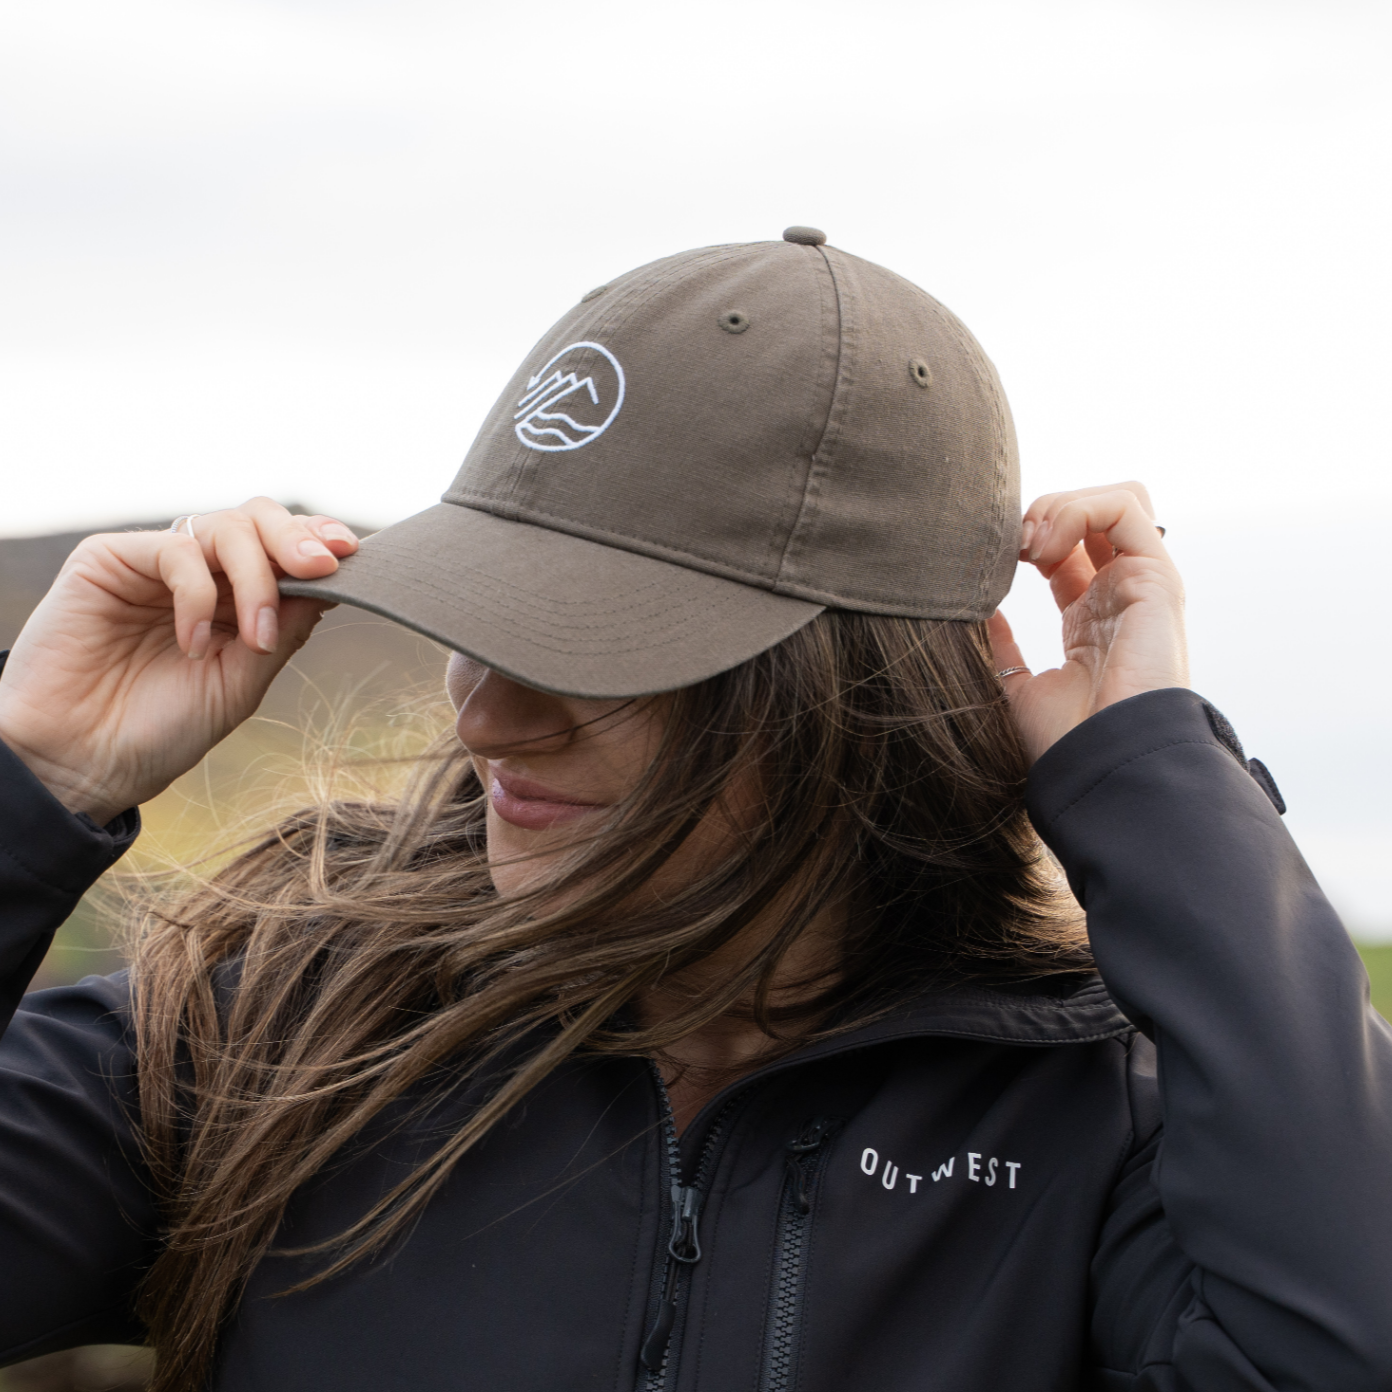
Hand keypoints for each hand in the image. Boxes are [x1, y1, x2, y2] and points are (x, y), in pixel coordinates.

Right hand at [0, 499, 358, 823]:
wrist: (81, 764)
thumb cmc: (159, 732)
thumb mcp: (241, 684)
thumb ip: (286, 631)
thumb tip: (334, 584)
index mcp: (233, 600)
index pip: (281, 550)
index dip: (317, 542)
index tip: (351, 554)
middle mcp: (197, 574)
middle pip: (258, 520)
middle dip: (298, 539)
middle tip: (322, 567)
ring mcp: (153, 564)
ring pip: (226, 528)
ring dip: (258, 579)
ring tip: (257, 638)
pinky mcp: (108, 560)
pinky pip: (177, 550)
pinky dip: (199, 594)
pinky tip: (193, 643)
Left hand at [989, 482, 1186, 763]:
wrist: (1100, 764)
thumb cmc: (1064, 741)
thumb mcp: (1016, 688)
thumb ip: (1001, 647)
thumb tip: (977, 610)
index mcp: (1090, 618)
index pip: (1064, 550)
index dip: (1026, 539)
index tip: (991, 561)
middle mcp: (1121, 595)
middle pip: (1094, 515)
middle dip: (1046, 512)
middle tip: (1010, 546)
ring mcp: (1142, 584)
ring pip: (1116, 499)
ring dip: (1062, 505)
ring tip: (1029, 545)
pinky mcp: (1157, 578)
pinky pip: (1125, 507)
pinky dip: (1078, 510)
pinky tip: (1045, 550)